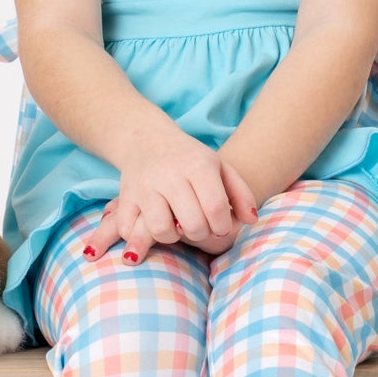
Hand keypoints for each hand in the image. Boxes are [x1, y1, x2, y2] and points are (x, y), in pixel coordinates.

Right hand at [84, 130, 258, 263]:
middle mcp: (170, 175)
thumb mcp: (220, 168)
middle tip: (200, 228)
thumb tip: (252, 220)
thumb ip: (241, 194)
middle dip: (201, 234)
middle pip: (192, 223)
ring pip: (161, 230)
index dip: (222, 226)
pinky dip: (139, 236)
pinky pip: (129, 228)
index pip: (216, 208)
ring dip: (172, 237)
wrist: (146, 139)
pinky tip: (151, 227)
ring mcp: (144, 187)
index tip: (220, 226)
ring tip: (176, 227)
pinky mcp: (125, 197)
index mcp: (198, 166)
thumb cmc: (189, 159)